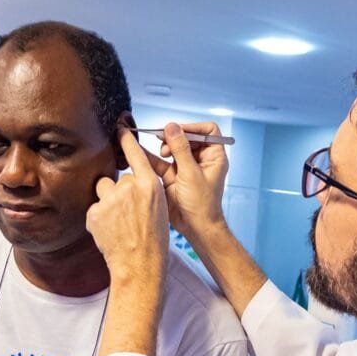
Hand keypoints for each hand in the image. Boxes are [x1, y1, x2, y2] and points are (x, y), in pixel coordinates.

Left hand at [86, 127, 168, 281]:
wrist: (140, 265)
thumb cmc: (154, 240)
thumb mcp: (159, 208)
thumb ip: (145, 190)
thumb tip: (131, 181)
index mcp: (150, 185)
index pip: (135, 153)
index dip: (125, 137)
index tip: (119, 125)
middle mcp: (130, 187)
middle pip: (117, 179)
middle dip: (119, 193)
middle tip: (128, 214)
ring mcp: (111, 199)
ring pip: (103, 190)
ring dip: (107, 202)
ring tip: (118, 222)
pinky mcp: (95, 212)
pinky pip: (94, 208)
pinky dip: (99, 219)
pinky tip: (110, 232)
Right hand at [150, 122, 228, 239]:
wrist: (195, 227)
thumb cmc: (202, 205)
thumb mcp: (191, 174)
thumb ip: (181, 149)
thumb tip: (172, 127)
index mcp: (214, 157)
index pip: (207, 131)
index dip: (192, 128)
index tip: (177, 131)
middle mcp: (201, 160)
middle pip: (186, 137)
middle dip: (174, 137)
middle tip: (163, 140)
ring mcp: (186, 168)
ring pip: (173, 149)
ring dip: (164, 147)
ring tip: (160, 151)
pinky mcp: (173, 176)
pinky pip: (161, 163)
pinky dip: (153, 158)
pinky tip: (142, 153)